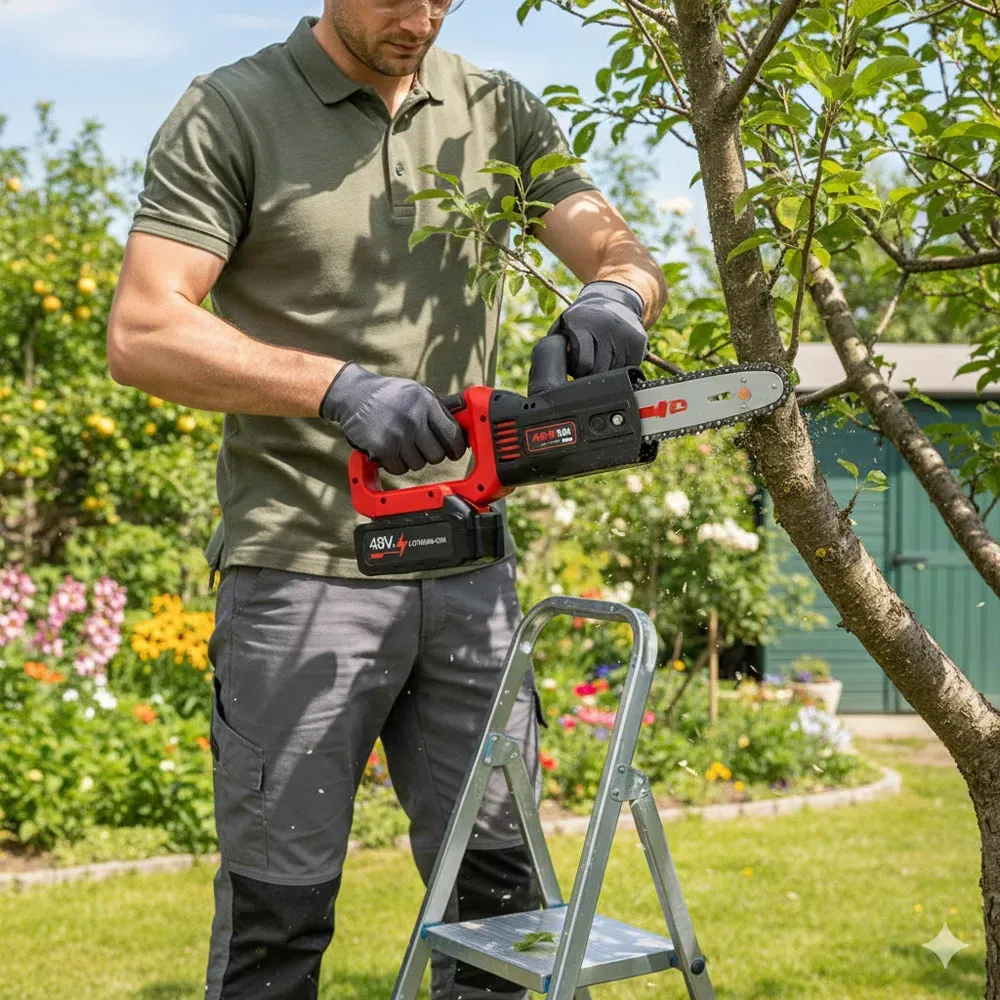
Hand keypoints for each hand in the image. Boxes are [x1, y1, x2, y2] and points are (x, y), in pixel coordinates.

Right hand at [320, 363, 465, 475]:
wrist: (352, 394)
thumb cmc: (389, 395)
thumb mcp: (417, 393)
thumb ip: (437, 411)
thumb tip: (463, 432)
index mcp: (426, 403)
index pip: (452, 435)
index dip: (456, 448)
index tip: (454, 451)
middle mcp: (414, 418)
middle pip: (437, 455)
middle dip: (431, 454)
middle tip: (422, 446)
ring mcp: (397, 434)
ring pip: (418, 464)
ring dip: (412, 458)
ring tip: (401, 443)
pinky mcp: (382, 448)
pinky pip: (399, 468)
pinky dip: (396, 463)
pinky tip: (390, 449)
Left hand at [545, 280, 647, 378]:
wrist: (615, 298)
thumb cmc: (584, 317)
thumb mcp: (565, 323)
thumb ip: (557, 344)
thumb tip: (550, 370)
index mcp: (584, 324)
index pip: (584, 363)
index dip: (578, 372)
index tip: (576, 372)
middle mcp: (608, 328)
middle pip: (600, 371)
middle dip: (591, 376)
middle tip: (587, 370)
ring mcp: (626, 335)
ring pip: (616, 372)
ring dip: (607, 374)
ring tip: (600, 361)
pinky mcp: (640, 341)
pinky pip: (629, 367)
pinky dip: (621, 368)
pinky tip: (614, 358)